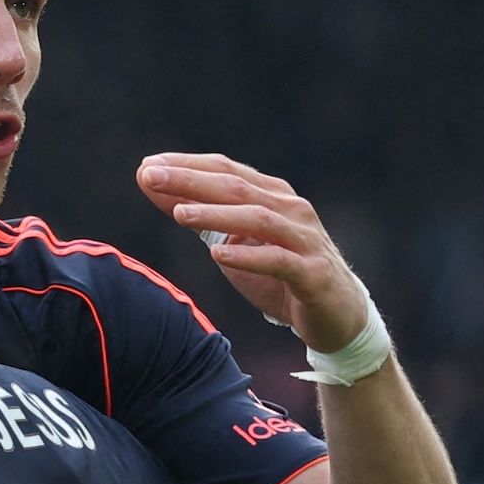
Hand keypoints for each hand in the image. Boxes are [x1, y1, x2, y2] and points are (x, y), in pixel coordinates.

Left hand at [139, 153, 369, 352]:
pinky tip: (219, 254)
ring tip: (179, 214)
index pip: (226, 171)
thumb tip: (152, 185)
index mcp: (272, 196)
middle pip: (237, 187)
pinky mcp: (314, 274)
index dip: (187, 166)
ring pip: (259, 219)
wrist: (337, 316)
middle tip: (150, 176)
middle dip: (191, 180)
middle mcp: (291, 210)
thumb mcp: (232, 242)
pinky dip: (249, 256)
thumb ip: (198, 215)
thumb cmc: (278, 276)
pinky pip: (280, 261)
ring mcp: (305, 240)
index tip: (147, 166)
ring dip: (216, 214)